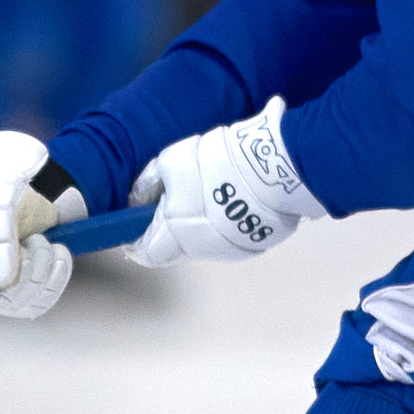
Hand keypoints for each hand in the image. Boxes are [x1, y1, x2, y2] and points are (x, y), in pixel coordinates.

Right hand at [0, 130, 87, 317]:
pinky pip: (45, 299)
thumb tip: (2, 281)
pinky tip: (58, 251)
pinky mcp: (25, 296)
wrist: (27, 195)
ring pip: (24, 303)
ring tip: (40, 239)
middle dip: (21, 270)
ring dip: (41, 267)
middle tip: (31, 239)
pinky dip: (57, 274)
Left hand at [127, 97, 326, 268]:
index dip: (137, 239)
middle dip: (168, 231)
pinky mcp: (255, 245)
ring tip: (207, 196)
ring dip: (196, 228)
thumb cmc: (220, 161)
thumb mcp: (172, 160)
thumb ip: (150, 183)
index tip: (136, 226)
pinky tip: (232, 201)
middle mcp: (202, 249)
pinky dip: (223, 226)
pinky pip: (229, 239)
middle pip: (174, 251)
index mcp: (177, 232)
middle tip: (172, 204)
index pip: (146, 253)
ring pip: (202, 245)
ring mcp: (231, 251)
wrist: (277, 166)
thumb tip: (138, 198)